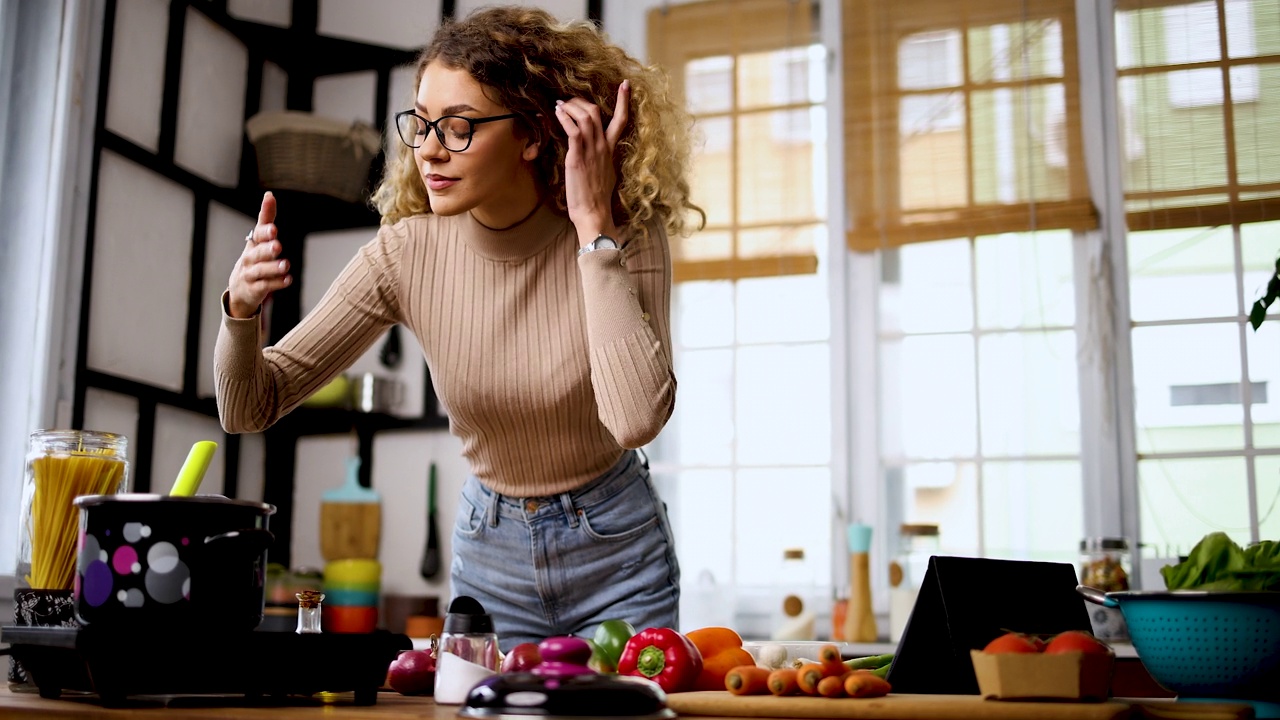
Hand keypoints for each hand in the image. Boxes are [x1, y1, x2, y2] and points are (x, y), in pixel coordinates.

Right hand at [227, 191, 290, 318]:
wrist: (240, 290)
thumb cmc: (254, 260)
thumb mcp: (259, 240)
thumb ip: (266, 219)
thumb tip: (269, 195)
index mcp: (252, 245)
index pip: (257, 235)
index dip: (264, 232)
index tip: (274, 228)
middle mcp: (249, 259)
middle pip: (257, 253)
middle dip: (267, 249)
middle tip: (277, 246)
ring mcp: (250, 275)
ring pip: (260, 271)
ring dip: (273, 268)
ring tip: (285, 265)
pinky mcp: (254, 290)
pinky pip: (265, 287)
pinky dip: (276, 283)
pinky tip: (288, 280)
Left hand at [555, 80, 629, 243]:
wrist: (594, 214)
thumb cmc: (597, 199)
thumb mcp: (605, 175)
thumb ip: (601, 161)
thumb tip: (595, 157)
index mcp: (611, 150)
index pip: (621, 120)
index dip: (624, 101)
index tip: (625, 84)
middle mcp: (603, 147)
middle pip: (597, 112)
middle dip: (580, 101)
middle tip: (568, 101)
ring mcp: (591, 151)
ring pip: (585, 116)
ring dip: (570, 107)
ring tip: (559, 105)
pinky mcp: (578, 157)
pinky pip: (573, 130)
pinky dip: (565, 118)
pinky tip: (557, 113)